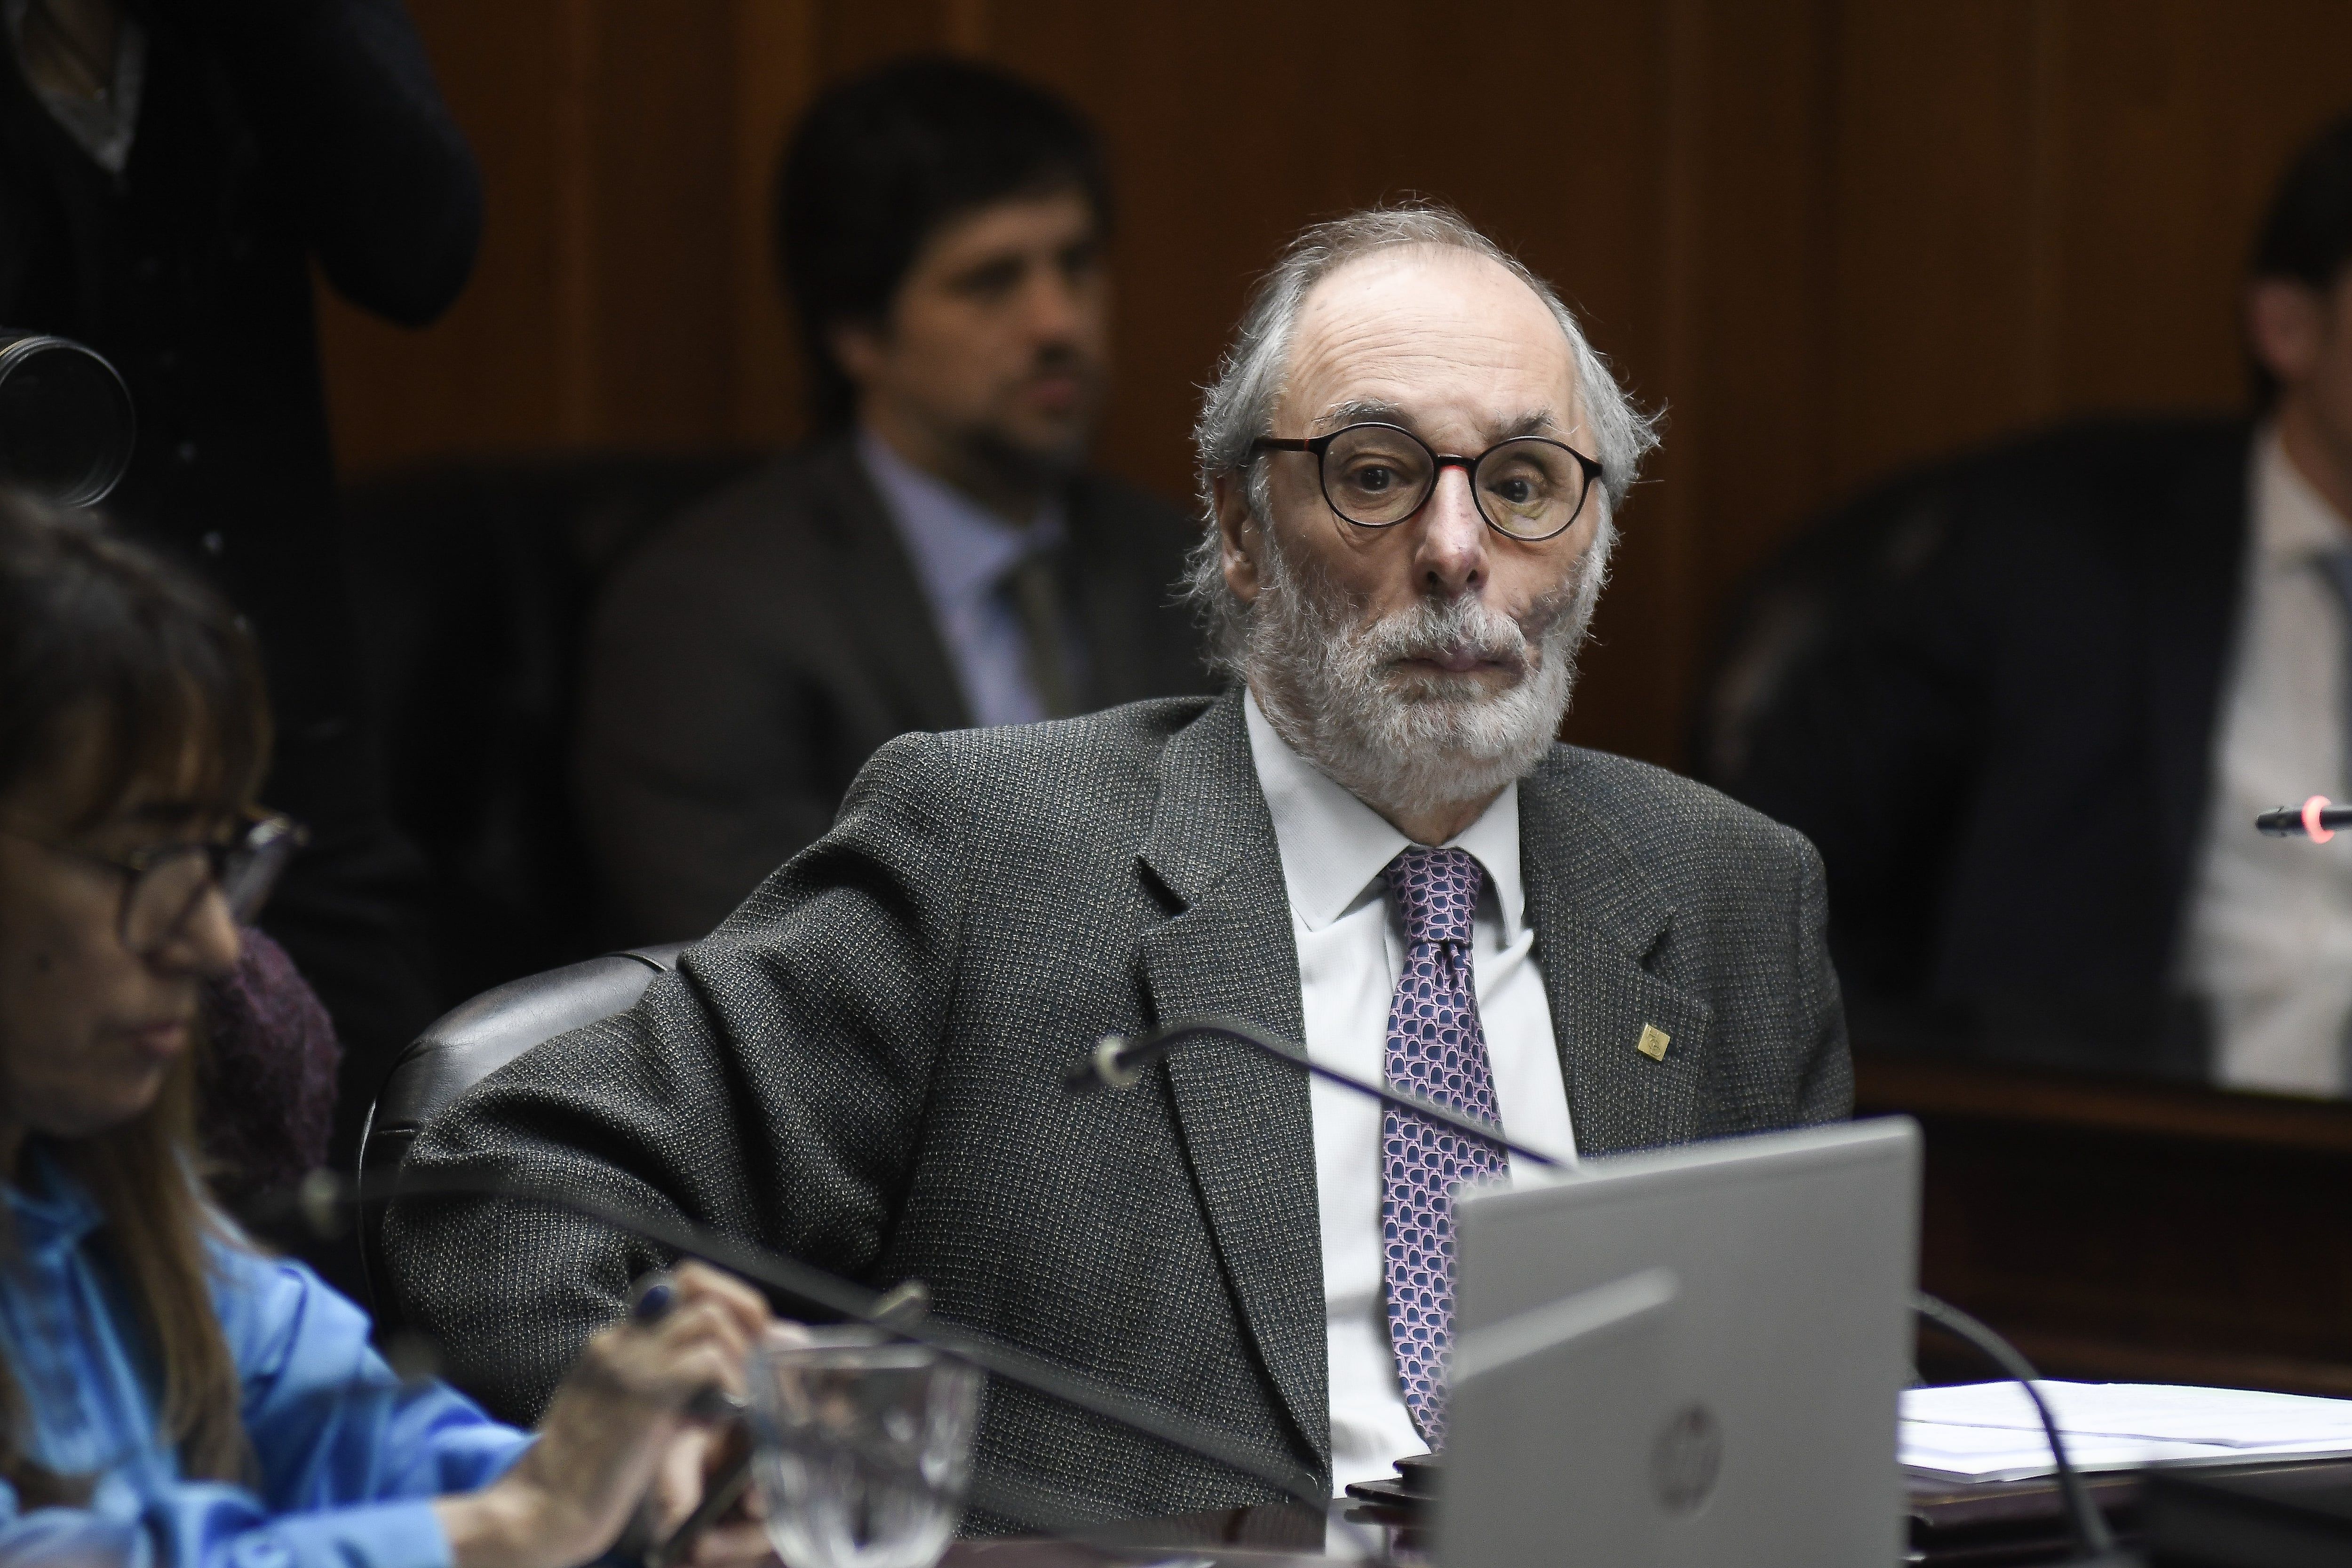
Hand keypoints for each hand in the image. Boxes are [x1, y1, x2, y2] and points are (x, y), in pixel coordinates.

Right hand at [435, 1262, 772, 1567]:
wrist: (540, 1509)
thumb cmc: (577, 1473)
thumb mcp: (610, 1410)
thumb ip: (649, 1382)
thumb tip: (705, 1371)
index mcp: (609, 1343)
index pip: (675, 1288)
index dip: (716, 1302)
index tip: (736, 1340)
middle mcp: (619, 1341)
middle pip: (697, 1288)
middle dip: (736, 1318)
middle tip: (747, 1365)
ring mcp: (632, 1364)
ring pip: (709, 1317)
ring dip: (735, 1354)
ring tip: (733, 1396)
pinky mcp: (647, 1396)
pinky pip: (709, 1361)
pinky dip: (730, 1385)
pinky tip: (720, 1418)